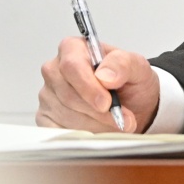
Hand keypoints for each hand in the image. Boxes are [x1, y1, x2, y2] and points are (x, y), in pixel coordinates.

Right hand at [37, 37, 158, 133]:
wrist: (133, 104)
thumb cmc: (130, 82)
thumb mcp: (137, 67)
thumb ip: (123, 64)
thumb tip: (104, 76)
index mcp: (73, 49)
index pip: (72, 66)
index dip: (89, 87)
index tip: (107, 103)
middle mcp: (55, 70)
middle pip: (68, 94)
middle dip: (98, 111)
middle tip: (123, 118)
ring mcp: (48, 95)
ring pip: (66, 115)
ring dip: (96, 124)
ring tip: (116, 122)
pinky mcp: (46, 117)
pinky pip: (59, 130)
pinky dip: (83, 134)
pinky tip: (99, 130)